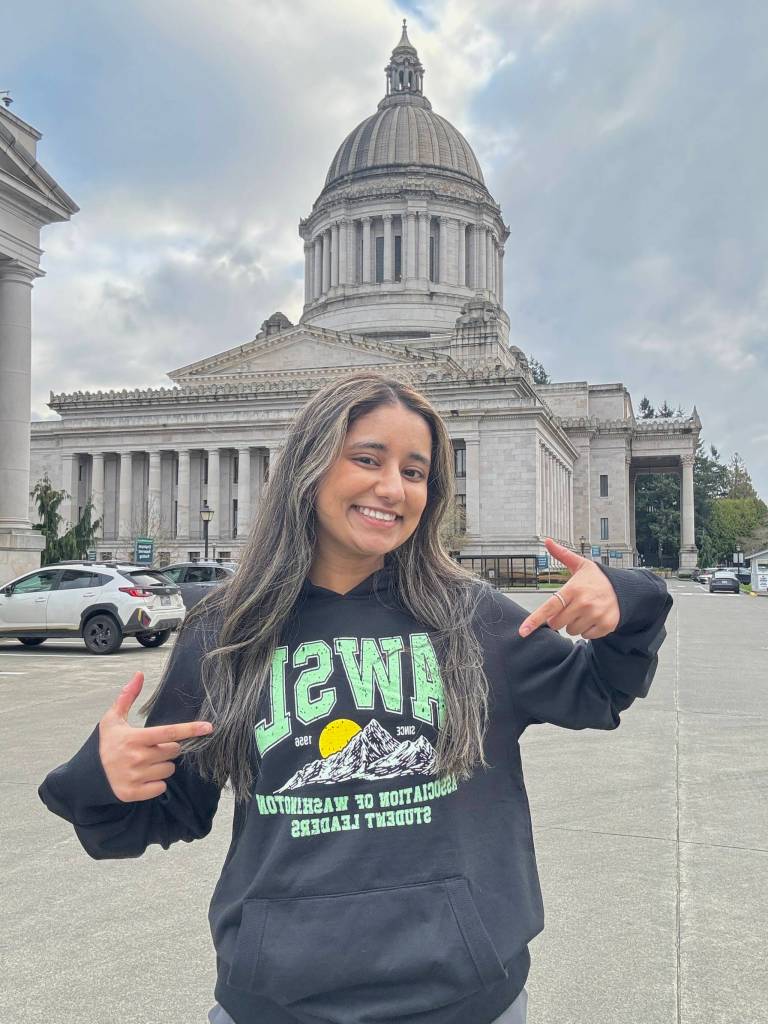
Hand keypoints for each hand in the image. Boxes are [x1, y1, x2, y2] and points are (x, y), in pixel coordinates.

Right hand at [97, 672, 213, 801]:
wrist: (86, 776)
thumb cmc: (104, 744)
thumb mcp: (112, 719)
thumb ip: (127, 696)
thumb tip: (139, 674)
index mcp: (134, 738)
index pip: (169, 733)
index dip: (190, 729)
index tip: (209, 727)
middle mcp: (136, 758)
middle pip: (173, 752)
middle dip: (168, 748)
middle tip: (151, 748)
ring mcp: (135, 777)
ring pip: (169, 770)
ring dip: (163, 766)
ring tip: (145, 763)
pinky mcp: (133, 793)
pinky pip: (160, 787)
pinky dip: (156, 783)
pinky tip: (143, 777)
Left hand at [519, 538, 620, 640]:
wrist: (624, 588)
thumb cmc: (597, 578)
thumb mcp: (580, 565)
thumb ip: (562, 554)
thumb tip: (548, 541)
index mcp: (573, 589)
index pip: (549, 607)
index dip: (534, 620)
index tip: (523, 631)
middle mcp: (584, 603)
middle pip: (557, 623)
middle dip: (559, 618)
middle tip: (570, 607)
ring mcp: (595, 615)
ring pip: (571, 630)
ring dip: (574, 624)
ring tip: (584, 611)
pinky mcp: (606, 625)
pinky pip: (586, 635)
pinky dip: (587, 629)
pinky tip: (593, 617)